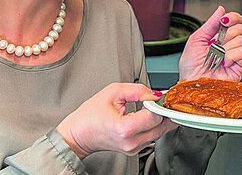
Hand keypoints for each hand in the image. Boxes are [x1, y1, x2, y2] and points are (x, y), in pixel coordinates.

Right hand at [56, 83, 176, 157]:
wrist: (78, 135)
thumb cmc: (90, 115)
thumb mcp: (113, 92)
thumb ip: (137, 90)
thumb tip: (155, 94)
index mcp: (125, 129)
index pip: (155, 116)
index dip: (158, 104)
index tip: (158, 97)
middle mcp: (132, 142)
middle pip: (162, 126)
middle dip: (163, 111)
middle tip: (160, 101)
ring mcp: (134, 148)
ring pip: (159, 132)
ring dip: (159, 119)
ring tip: (151, 107)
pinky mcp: (134, 150)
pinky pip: (152, 137)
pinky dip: (153, 126)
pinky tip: (146, 117)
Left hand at [179, 6, 241, 81]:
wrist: (191, 84)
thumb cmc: (190, 67)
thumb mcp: (196, 39)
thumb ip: (210, 23)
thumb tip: (221, 10)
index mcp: (219, 37)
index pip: (234, 21)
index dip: (232, 17)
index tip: (224, 20)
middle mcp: (229, 45)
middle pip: (240, 28)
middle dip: (225, 34)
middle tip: (215, 44)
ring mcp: (235, 56)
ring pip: (241, 39)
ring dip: (225, 48)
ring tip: (216, 57)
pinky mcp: (241, 67)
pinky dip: (231, 56)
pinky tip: (223, 62)